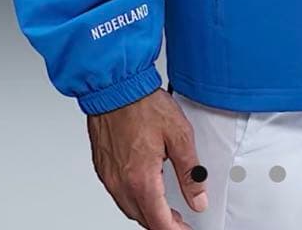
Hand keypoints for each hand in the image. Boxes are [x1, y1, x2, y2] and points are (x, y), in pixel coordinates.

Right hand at [87, 87, 207, 229]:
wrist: (116, 86)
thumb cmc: (143, 104)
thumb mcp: (180, 135)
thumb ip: (190, 172)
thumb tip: (198, 198)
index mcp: (141, 179)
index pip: (160, 222)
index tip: (186, 229)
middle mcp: (121, 183)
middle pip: (144, 219)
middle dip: (163, 223)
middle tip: (180, 220)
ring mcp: (109, 177)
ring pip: (129, 208)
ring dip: (148, 212)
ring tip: (166, 209)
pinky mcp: (102, 168)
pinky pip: (118, 194)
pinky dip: (134, 198)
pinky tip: (145, 189)